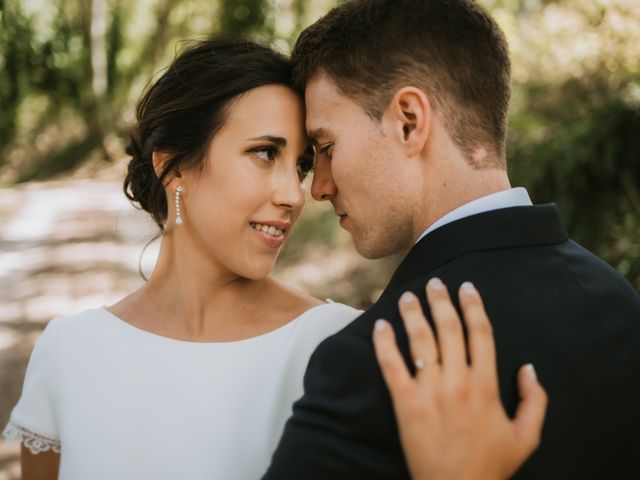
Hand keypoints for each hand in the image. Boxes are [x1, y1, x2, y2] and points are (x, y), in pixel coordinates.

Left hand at [372, 278, 547, 479]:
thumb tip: (529, 368)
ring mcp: (430, 391)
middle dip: (441, 301)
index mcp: (486, 385)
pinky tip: (380, 325)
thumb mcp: (526, 437)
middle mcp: (458, 381)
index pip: (480, 333)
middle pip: (448, 328)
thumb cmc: (490, 466)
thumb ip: (535, 401)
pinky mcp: (405, 403)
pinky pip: (392, 365)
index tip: (467, 288)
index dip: (474, 306)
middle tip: (434, 283)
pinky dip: (384, 343)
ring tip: (408, 296)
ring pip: (420, 340)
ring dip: (413, 313)